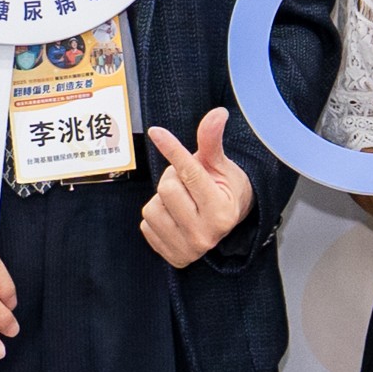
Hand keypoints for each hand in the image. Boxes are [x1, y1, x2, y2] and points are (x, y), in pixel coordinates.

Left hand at [140, 107, 253, 269]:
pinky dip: (157, 216)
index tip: (157, 132)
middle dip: (173, 178)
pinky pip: (146, 225)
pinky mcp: (172, 257)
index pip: (190, 174)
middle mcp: (205, 235)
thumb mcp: (220, 164)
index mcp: (221, 212)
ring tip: (181, 200)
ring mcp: (188, 250)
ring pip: (152, 208)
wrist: (226, 221)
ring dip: (162, 199)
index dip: (172, 148)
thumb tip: (217, 113)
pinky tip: (174, 216)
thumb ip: (211, 141)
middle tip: (187, 183)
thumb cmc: (224, 188)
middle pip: (167, 188)